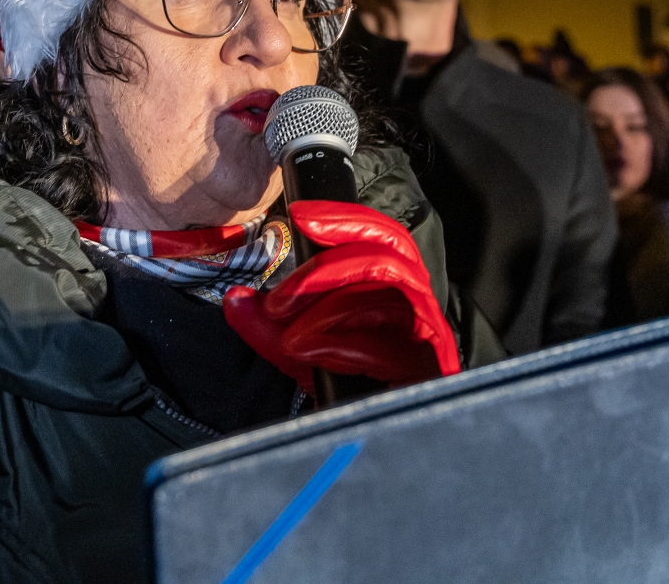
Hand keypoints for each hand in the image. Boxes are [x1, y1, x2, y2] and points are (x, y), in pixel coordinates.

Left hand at [224, 200, 460, 393]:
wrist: (379, 452)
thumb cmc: (349, 399)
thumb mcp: (302, 355)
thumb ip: (269, 328)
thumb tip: (237, 299)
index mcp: (393, 295)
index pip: (382, 238)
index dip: (344, 219)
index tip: (299, 215)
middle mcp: (418, 311)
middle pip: (390, 256)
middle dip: (325, 267)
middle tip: (278, 300)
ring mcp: (430, 340)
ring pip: (390, 290)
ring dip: (329, 306)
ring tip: (291, 336)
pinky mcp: (431, 372)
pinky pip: (389, 344)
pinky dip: (344, 344)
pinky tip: (313, 352)